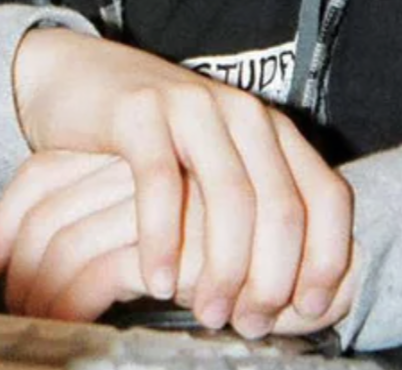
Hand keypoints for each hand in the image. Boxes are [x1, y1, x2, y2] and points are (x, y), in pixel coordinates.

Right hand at [7, 28, 353, 332]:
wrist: (73, 77)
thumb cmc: (151, 141)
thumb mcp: (214, 167)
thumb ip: (251, 209)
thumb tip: (289, 294)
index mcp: (273, 130)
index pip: (328, 195)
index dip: (328, 256)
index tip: (311, 308)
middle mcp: (244, 113)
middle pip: (282, 206)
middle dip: (271, 278)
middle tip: (251, 323)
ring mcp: (194, 106)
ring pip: (230, 197)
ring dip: (224, 267)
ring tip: (210, 314)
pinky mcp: (141, 112)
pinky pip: (160, 183)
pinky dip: (163, 240)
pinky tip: (159, 281)